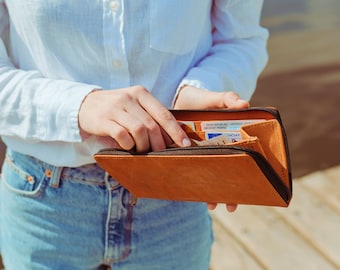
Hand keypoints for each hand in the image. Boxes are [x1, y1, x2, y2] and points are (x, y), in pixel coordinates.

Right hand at [79, 85, 190, 151]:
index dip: (176, 131)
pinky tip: (127, 146)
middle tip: (161, 154)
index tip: (185, 144)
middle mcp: (129, 98)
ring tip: (142, 151)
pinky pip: (122, 135)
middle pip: (153, 125)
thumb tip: (173, 135)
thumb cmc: (115, 108)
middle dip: (159, 144)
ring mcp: (116, 107)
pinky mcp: (103, 119)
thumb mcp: (134, 105)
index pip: (164, 114)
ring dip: (144, 146)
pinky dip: (128, 145)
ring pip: (139, 130)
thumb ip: (151, 115)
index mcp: (141, 93)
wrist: (84, 104)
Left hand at [174, 86, 249, 211]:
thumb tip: (245, 104)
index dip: (249, 176)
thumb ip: (228, 100)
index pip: (243, 161)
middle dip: (230, 192)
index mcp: (230, 140)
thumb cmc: (202, 100)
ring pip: (210, 177)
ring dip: (211, 192)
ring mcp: (202, 154)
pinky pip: (191, 170)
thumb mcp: (216, 99)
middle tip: (229, 205)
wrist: (179, 99)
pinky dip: (191, 182)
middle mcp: (218, 150)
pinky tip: (190, 192)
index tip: (253, 190)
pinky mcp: (186, 154)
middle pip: (227, 174)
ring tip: (211, 204)